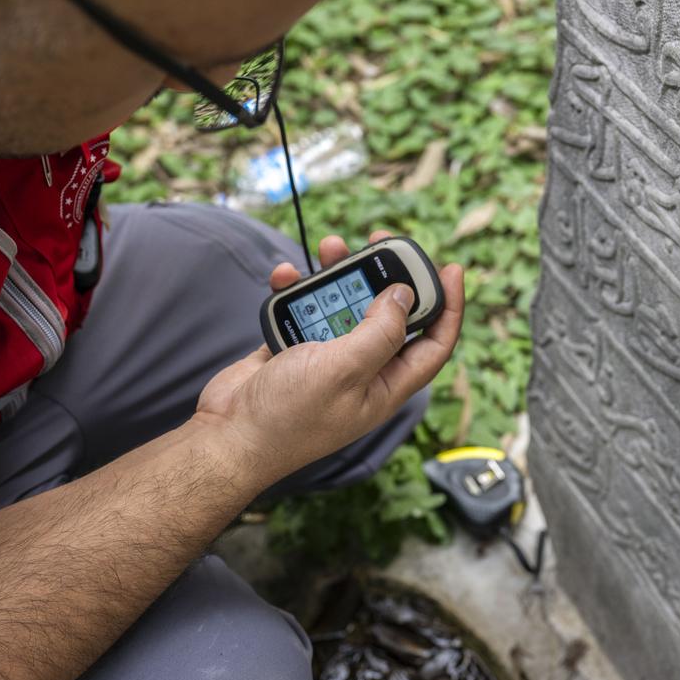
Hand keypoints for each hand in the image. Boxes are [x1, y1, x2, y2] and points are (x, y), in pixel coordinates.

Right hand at [191, 230, 463, 491]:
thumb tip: (405, 296)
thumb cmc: (289, 415)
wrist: (227, 436)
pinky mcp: (293, 349)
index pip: (434, 344)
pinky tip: (286, 276)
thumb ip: (381, 332)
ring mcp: (326, 360)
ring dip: (339, 276)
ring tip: (330, 247)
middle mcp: (362, 372)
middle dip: (387, 277)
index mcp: (386, 386)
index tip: (452, 268)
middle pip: (388, 315)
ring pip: (344, 306)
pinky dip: (297, 290)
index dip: (449, 307)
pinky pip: (304, 309)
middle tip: (380, 243)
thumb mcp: (345, 369)